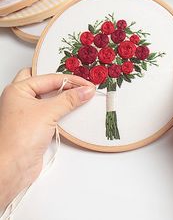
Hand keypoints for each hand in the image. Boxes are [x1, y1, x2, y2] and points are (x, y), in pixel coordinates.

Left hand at [0, 69, 94, 209]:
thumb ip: (69, 99)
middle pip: (45, 83)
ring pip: (49, 97)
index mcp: (18, 90)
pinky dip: (62, 110)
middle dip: (62, 82)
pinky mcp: (35, 125)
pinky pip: (51, 112)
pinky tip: (73, 110)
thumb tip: (85, 90)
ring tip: (79, 95)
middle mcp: (21, 99)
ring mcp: (27, 113)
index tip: (86, 85)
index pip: (48, 78)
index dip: (69, 80)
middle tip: (78, 83)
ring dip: (63, 96)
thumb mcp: (48, 112)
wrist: (12, 168)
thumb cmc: (18, 139)